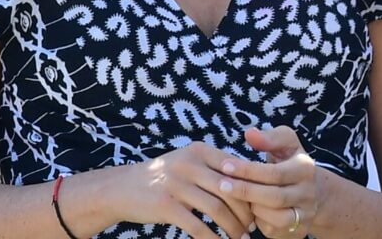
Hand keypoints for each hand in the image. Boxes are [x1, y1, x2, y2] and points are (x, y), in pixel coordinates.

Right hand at [111, 143, 255, 238]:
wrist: (122, 188)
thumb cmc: (163, 177)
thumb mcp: (187, 162)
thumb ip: (213, 168)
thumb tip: (249, 183)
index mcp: (199, 151)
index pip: (236, 168)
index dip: (251, 188)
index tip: (259, 205)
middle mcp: (189, 163)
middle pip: (230, 190)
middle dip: (246, 211)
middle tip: (252, 226)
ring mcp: (176, 184)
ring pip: (217, 209)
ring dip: (233, 227)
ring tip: (240, 238)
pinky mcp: (166, 206)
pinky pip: (198, 226)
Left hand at [217, 126, 323, 237]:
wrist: (313, 191)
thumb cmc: (289, 162)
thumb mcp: (285, 144)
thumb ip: (269, 137)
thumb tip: (249, 134)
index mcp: (305, 168)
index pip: (274, 172)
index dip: (248, 170)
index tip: (225, 165)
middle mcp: (309, 193)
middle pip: (274, 197)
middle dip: (245, 191)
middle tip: (220, 185)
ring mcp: (304, 215)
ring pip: (275, 217)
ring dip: (252, 208)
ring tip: (235, 198)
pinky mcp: (297, 231)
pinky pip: (273, 230)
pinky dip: (257, 221)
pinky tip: (244, 211)